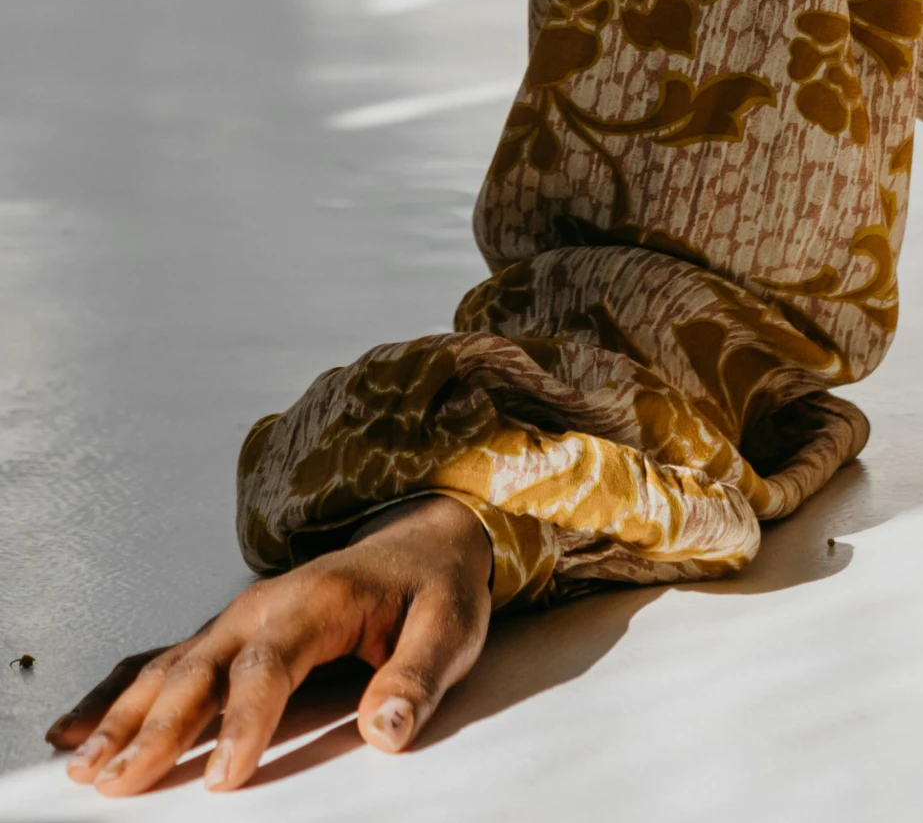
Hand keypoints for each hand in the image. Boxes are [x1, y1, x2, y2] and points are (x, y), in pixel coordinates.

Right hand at [45, 494, 492, 796]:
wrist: (424, 538)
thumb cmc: (434, 587)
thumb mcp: (449, 628)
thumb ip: (417, 678)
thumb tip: (387, 731)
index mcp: (317, 601)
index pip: (269, 666)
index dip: (243, 724)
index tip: (220, 780)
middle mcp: (264, 606)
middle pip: (201, 669)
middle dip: (156, 727)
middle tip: (116, 782)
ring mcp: (239, 619)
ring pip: (170, 668)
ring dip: (123, 715)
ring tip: (81, 765)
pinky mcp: (229, 636)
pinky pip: (163, 662)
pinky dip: (117, 693)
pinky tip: (76, 728)